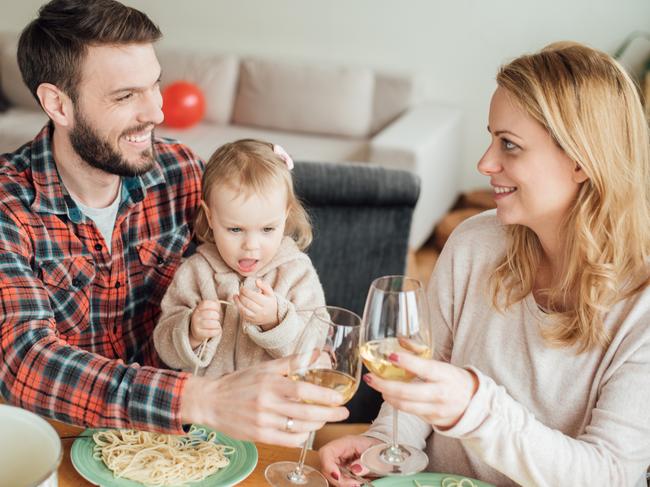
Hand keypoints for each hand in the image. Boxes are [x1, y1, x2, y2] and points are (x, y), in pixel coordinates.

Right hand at [180, 355, 349, 446]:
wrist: (211, 402)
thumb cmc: (239, 383)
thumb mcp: (264, 368)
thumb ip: (292, 362)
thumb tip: (317, 353)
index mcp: (270, 384)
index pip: (303, 391)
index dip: (324, 395)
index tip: (339, 398)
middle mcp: (267, 403)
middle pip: (306, 412)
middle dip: (329, 414)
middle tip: (343, 412)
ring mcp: (263, 422)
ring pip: (299, 428)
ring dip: (317, 424)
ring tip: (325, 418)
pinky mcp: (259, 436)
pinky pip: (287, 441)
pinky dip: (301, 437)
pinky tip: (306, 430)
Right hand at [189, 300, 221, 348]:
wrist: (197, 331)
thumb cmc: (206, 318)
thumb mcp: (208, 310)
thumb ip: (215, 305)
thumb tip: (225, 299)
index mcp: (198, 308)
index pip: (207, 303)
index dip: (215, 306)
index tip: (216, 310)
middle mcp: (195, 316)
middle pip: (211, 314)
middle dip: (217, 316)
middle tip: (215, 319)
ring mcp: (196, 325)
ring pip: (213, 324)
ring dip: (217, 325)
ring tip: (215, 325)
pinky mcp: (199, 334)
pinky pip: (213, 332)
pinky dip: (217, 331)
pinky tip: (215, 330)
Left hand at [235, 279, 277, 329]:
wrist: (273, 316)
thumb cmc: (270, 301)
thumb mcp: (270, 293)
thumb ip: (264, 286)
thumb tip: (257, 281)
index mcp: (266, 303)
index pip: (254, 296)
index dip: (246, 291)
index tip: (242, 288)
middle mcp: (262, 311)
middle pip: (248, 303)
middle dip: (241, 296)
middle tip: (239, 292)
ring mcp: (257, 317)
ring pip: (244, 310)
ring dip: (238, 303)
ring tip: (235, 296)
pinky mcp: (253, 321)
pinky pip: (243, 315)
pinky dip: (239, 308)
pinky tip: (237, 303)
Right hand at [319, 435, 381, 485]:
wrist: (381, 451)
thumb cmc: (378, 449)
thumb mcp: (376, 453)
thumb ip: (366, 461)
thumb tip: (355, 470)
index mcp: (346, 442)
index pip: (326, 452)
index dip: (328, 465)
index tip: (337, 476)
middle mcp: (339, 451)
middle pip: (326, 466)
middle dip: (338, 479)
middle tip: (354, 484)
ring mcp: (339, 460)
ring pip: (331, 475)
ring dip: (343, 483)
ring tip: (357, 484)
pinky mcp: (342, 469)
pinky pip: (338, 478)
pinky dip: (346, 483)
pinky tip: (356, 483)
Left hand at [364, 352, 477, 428]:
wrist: (474, 404)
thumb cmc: (455, 380)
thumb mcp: (443, 364)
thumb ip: (420, 353)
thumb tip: (400, 340)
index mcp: (445, 375)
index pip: (424, 369)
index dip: (406, 362)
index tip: (390, 356)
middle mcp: (440, 394)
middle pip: (407, 392)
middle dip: (385, 385)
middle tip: (371, 378)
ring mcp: (435, 410)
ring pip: (405, 406)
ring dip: (387, 396)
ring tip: (377, 386)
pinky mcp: (431, 420)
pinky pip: (409, 412)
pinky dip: (396, 403)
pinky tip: (389, 395)